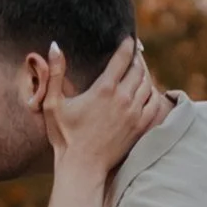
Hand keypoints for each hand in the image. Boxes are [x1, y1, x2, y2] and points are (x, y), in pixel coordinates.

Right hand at [43, 36, 167, 177]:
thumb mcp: (53, 103)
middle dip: (137, 57)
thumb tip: (54, 46)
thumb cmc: (65, 136)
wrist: (82, 167)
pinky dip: (152, 93)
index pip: (122, 58)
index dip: (127, 46)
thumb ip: (55, 73)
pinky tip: (147, 91)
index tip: (128, 39)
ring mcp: (134, 113)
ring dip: (145, 74)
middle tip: (134, 52)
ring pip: (148, 84)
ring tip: (139, 69)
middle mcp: (123, 99)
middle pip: (139, 69)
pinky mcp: (140, 127)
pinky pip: (154, 103)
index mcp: (104, 89)